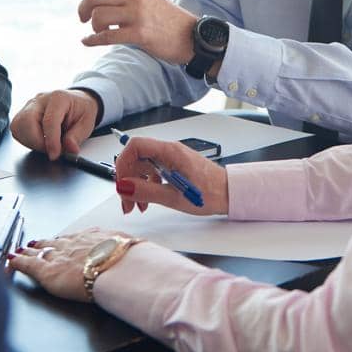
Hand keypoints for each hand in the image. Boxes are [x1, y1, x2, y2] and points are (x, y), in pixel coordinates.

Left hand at [5, 228, 131, 301]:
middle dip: (46, 243)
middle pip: (56, 242)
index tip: (64, 240)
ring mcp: (60, 255)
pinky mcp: (48, 271)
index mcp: (96, 238)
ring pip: (40, 251)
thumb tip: (142, 252)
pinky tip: (12, 259)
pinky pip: (28, 264)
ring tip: (24, 249)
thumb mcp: (134, 249)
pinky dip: (18, 261)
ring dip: (31, 250)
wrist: (121, 271)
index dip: (67, 240)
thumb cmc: (131, 263)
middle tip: (38, 242)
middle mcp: (76, 243)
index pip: (77, 238)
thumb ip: (130, 249)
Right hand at [12, 88, 102, 159]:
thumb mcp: (87, 123)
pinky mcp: (23, 113)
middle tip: (51, 150)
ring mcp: (29, 106)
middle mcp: (40, 99)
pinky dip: (26, 139)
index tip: (55, 155)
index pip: (49, 121)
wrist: (76, 102)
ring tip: (46, 144)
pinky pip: (16, 129)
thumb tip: (70, 149)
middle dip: (37, 142)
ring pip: (18, 126)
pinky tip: (39, 140)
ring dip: (30, 141)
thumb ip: (77, 137)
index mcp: (58, 98)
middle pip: (27, 121)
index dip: (51, 141)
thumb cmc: (80, 110)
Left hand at [76, 0, 197, 65]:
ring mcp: (137, 15)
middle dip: (83, 8)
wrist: (190, 35)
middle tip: (82, 17)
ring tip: (98, 31)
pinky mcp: (139, 34)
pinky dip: (92, 41)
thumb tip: (102, 3)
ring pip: (99, 17)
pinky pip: (106, 36)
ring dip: (93, 27)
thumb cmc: (167, 18)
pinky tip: (87, 42)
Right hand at [112, 136, 228, 216]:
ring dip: (136, 186)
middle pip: (137, 158)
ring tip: (138, 206)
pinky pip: (153, 172)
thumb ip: (146, 191)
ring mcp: (171, 158)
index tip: (121, 183)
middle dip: (128, 180)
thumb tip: (123, 186)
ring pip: (143, 167)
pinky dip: (146, 186)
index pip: (135, 145)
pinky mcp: (174, 166)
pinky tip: (148, 201)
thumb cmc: (210, 193)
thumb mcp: (174, 197)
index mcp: (169, 152)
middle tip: (127, 203)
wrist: (230, 194)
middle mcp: (169, 151)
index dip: (123, 163)